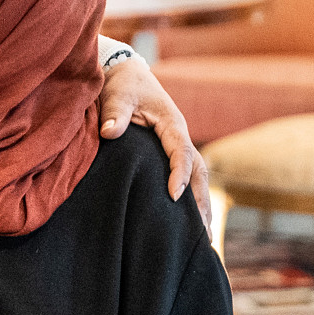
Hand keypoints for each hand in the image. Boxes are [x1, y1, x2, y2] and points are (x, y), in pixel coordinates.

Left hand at [98, 56, 211, 224]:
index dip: (179, 173)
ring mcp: (179, 146)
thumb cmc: (122, 86)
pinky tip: (190, 224)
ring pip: (198, 178)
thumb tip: (109, 132)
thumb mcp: (117, 94)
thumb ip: (114, 112)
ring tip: (204, 238)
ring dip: (202, 205)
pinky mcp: (171, 153)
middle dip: (201, 200)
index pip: (181, 152)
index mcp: (172, 123)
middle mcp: (181, 137)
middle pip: (199, 171)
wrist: (126, 75)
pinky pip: (188, 178)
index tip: (173, 195)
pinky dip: (193, 199)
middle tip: (201, 232)